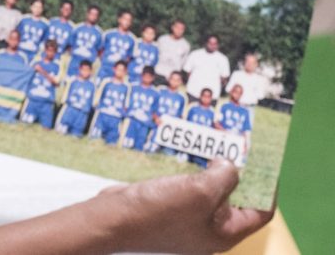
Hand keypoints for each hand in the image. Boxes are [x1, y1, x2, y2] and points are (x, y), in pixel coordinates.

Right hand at [100, 160, 272, 253]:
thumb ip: (224, 175)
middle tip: (239, 149)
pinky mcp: (169, 211)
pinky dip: (193, 175)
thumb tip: (229, 165)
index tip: (266, 161)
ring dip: (214, 172)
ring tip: (214, 149)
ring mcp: (187, 221)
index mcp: (224, 233)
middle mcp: (209, 230)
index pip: (261, 211)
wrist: (113, 220)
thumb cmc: (159, 210)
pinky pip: (189, 191)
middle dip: (239, 174)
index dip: (267, 186)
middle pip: (236, 201)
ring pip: (211, 194)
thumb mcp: (200, 190)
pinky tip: (187, 160)